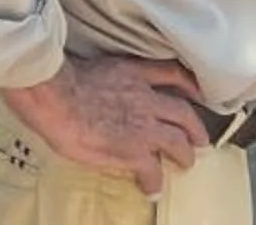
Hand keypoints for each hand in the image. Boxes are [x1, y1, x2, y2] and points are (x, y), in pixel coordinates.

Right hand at [0, 57, 208, 194]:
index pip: (170, 72)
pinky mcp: (136, 152)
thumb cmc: (57, 81)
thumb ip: (106, 78)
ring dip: (185, 153)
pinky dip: (155, 182)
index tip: (196, 92)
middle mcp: (144, 97)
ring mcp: (144, 126)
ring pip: (179, 141)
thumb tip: (98, 87)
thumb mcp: (90, 68)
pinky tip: (152, 189)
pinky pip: (154, 171)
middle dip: (196, 127)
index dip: (187, 84)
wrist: (55, 98)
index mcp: (131, 73)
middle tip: (200, 138)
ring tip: (186, 162)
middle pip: (184, 112)